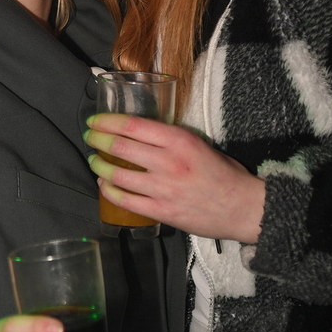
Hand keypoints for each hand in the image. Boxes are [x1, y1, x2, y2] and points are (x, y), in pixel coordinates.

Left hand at [84, 114, 265, 243]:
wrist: (242, 207)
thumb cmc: (221, 172)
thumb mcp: (197, 143)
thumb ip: (169, 138)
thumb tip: (137, 133)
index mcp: (178, 140)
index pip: (132, 125)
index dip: (107, 122)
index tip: (95, 120)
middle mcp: (168, 161)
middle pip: (120, 146)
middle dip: (98, 140)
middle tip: (89, 137)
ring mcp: (163, 188)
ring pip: (118, 175)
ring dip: (99, 166)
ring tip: (93, 162)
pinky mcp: (162, 211)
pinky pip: (126, 201)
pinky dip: (110, 191)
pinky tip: (104, 185)